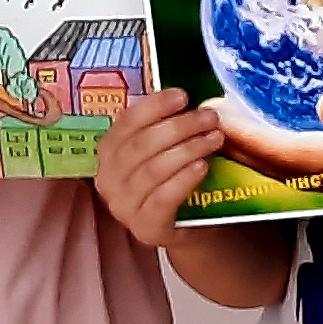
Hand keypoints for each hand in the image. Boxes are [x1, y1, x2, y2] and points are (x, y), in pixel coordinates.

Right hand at [94, 87, 225, 248]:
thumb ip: (167, 127)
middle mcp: (108, 179)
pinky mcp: (145, 227)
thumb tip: (190, 100)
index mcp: (109, 152)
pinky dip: (184, 179)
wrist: (187, 227)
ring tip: (214, 138)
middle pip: (141, 145)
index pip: (126, 122)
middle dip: (179, 126)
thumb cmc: (174, 181)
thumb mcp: (164, 151)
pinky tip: (202, 166)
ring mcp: (124, 206)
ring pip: (152, 170)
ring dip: (188, 149)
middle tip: (209, 117)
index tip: (183, 95)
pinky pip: (162, 198)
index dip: (154, 106)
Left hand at [209, 49, 322, 196]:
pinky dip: (311, 135)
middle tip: (206, 115)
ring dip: (276, 141)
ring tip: (242, 114)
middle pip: (298, 164)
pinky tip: (306, 112)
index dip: (247, 143)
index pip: (297, 159)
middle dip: (249, 144)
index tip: (209, 120)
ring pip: (318, 161)